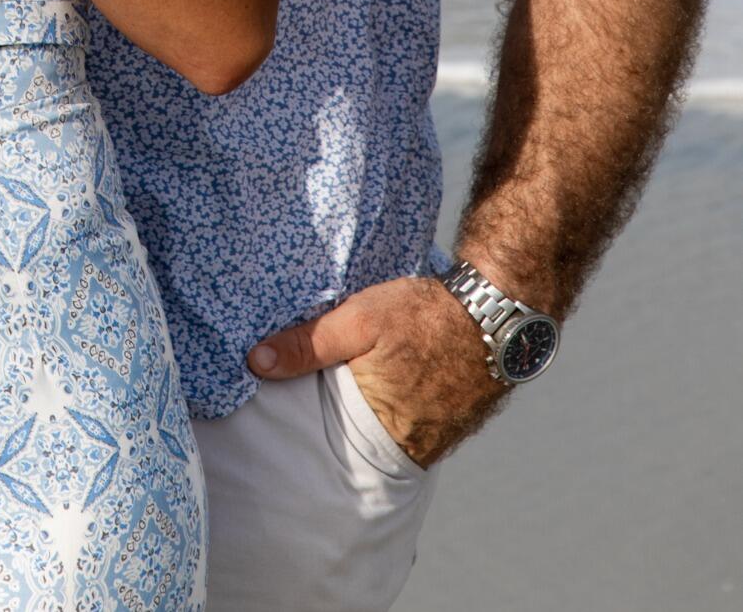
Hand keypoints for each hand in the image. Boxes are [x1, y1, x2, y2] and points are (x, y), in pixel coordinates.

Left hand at [248, 274, 505, 467]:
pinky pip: (420, 422)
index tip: (295, 412)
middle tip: (329, 395)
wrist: (497, 309)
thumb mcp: (359, 319)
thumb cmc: (426, 314)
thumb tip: (256, 361)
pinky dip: (404, 406)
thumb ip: (308, 344)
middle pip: (364, 442)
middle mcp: (416, 443)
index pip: (335, 443)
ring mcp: (442, 435)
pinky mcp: (459, 420)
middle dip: (346, 423)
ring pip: (393, 433)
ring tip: (363, 385)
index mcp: (385, 428)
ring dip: (377, 413)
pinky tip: (398, 381)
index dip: (316, 427)